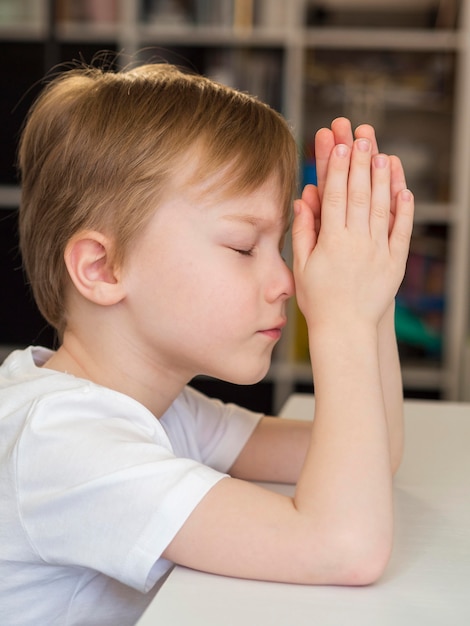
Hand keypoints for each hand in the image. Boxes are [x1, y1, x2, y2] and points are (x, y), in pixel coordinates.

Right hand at [292, 131, 413, 329]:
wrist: (344, 330)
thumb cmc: (318, 300)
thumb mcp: (302, 266)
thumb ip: (304, 231)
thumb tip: (302, 200)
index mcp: (332, 241)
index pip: (336, 197)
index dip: (338, 169)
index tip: (339, 147)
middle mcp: (357, 242)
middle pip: (360, 195)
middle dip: (360, 164)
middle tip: (362, 138)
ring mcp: (379, 251)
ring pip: (383, 207)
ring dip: (383, 179)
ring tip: (382, 154)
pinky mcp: (395, 263)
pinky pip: (402, 231)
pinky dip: (404, 209)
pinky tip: (404, 189)